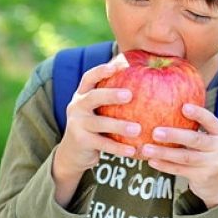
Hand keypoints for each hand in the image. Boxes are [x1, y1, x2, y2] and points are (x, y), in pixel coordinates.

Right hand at [53, 59, 139, 197]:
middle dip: (111, 95)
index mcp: (82, 93)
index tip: (119, 65)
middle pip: (93, 97)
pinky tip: (133, 150)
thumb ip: (113, 95)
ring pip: (99, 123)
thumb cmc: (96, 123)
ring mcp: (77, 124)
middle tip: (130, 95)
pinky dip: (118, 148)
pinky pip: (102, 144)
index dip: (102, 70)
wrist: (73, 151)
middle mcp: (77, 106)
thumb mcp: (99, 108)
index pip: (89, 77)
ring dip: (119, 126)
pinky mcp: (81, 141)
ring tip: (137, 129)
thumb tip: (144, 71)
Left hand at [140, 103, 217, 208]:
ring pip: (185, 157)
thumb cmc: (208, 151)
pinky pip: (180, 170)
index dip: (198, 114)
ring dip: (164, 153)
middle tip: (155, 132)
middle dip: (175, 135)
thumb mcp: (211, 137)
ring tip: (146, 148)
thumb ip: (196, 125)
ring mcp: (213, 165)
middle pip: (196, 140)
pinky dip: (165, 165)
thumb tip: (167, 103)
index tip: (183, 107)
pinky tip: (152, 160)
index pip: (211, 120)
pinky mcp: (203, 177)